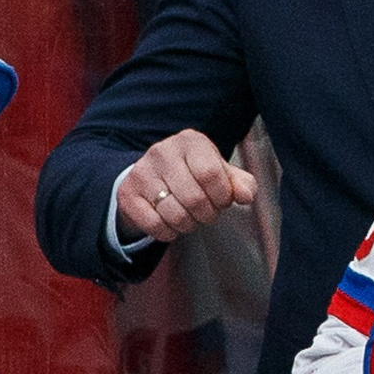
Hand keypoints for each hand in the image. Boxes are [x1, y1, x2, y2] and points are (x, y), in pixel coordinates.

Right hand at [116, 129, 256, 244]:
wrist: (153, 175)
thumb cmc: (193, 173)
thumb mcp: (219, 171)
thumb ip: (239, 183)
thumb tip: (246, 196)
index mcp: (190, 141)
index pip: (210, 174)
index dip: (222, 196)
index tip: (222, 201)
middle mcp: (162, 152)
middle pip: (194, 198)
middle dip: (207, 214)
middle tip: (207, 214)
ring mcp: (142, 172)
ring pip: (174, 214)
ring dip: (189, 225)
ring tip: (191, 219)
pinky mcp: (127, 193)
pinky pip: (154, 224)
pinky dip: (168, 232)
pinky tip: (172, 225)